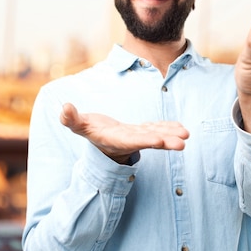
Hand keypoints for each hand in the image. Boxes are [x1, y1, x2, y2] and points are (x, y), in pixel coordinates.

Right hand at [60, 103, 187, 162]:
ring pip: (157, 134)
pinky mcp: (143, 130)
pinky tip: (180, 127)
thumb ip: (70, 118)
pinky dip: (168, 127)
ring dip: (171, 134)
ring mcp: (138, 135)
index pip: (133, 140)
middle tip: (183, 143)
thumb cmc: (88, 130)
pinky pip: (157, 128)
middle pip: (150, 140)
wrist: (98, 138)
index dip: (146, 140)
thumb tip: (64, 107)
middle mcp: (130, 139)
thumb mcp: (77, 126)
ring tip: (186, 134)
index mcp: (116, 139)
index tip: (159, 141)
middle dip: (166, 141)